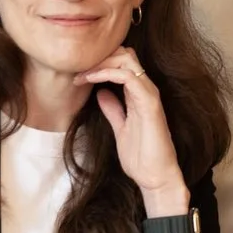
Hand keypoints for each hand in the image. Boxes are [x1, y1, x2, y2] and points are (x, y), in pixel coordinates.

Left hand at [79, 47, 186, 208]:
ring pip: (127, 61)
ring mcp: (149, 95)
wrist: (155, 177)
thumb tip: (101, 93)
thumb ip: (114, 110)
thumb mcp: (120, 129)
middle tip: (77, 69)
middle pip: (124, 55)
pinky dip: (108, 73)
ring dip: (101, 63)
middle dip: (99, 57)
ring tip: (82, 74)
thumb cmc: (141, 157)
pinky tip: (92, 80)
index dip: (101, 62)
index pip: (123, 63)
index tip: (79, 73)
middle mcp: (146, 90)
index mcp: (139, 95)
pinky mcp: (150, 104)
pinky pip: (129, 78)